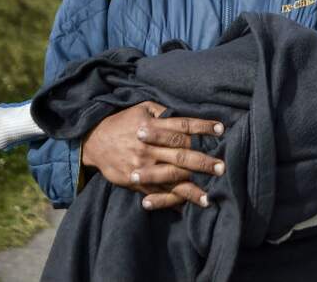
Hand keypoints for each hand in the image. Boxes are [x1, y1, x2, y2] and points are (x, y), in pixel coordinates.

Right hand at [81, 101, 224, 209]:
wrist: (94, 142)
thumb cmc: (123, 122)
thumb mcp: (142, 108)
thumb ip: (164, 112)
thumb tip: (186, 113)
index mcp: (153, 127)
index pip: (183, 126)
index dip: (203, 127)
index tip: (221, 129)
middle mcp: (149, 148)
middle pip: (181, 154)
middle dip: (202, 162)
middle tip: (221, 167)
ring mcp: (143, 167)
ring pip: (171, 178)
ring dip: (191, 188)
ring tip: (210, 195)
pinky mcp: (137, 182)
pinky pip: (157, 193)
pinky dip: (172, 201)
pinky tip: (186, 207)